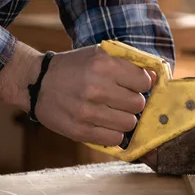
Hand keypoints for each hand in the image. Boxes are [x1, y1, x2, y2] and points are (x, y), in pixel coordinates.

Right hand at [35, 44, 154, 145]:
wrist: (37, 83)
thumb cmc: (75, 68)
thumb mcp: (100, 55)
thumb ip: (130, 64)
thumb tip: (156, 78)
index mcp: (103, 65)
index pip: (144, 82)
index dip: (140, 84)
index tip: (131, 85)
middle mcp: (96, 88)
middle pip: (139, 104)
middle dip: (132, 102)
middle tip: (120, 100)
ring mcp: (87, 111)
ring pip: (129, 123)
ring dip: (124, 119)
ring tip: (112, 112)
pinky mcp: (80, 131)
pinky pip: (115, 139)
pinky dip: (113, 133)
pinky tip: (104, 124)